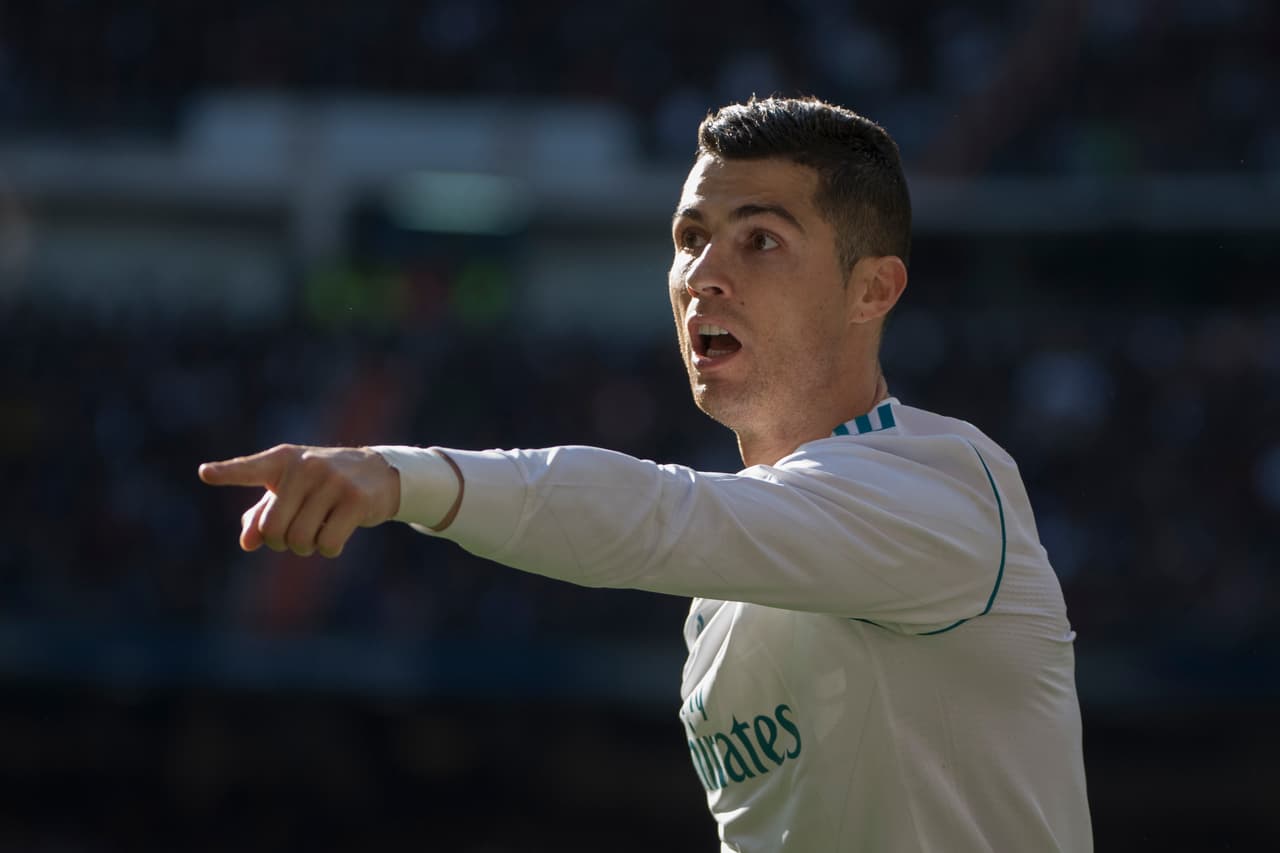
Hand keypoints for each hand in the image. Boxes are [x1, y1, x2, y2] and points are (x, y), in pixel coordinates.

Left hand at [198, 445, 400, 557]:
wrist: (377, 473)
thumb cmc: (322, 485)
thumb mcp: (291, 492)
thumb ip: (262, 515)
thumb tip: (247, 543)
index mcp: (283, 461)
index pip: (250, 469)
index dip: (227, 473)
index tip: (204, 473)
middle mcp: (306, 467)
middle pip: (274, 528)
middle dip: (281, 542)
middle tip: (294, 536)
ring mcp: (333, 482)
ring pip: (301, 538)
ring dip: (305, 548)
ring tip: (317, 534)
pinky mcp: (356, 500)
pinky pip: (328, 543)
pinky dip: (329, 550)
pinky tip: (336, 538)